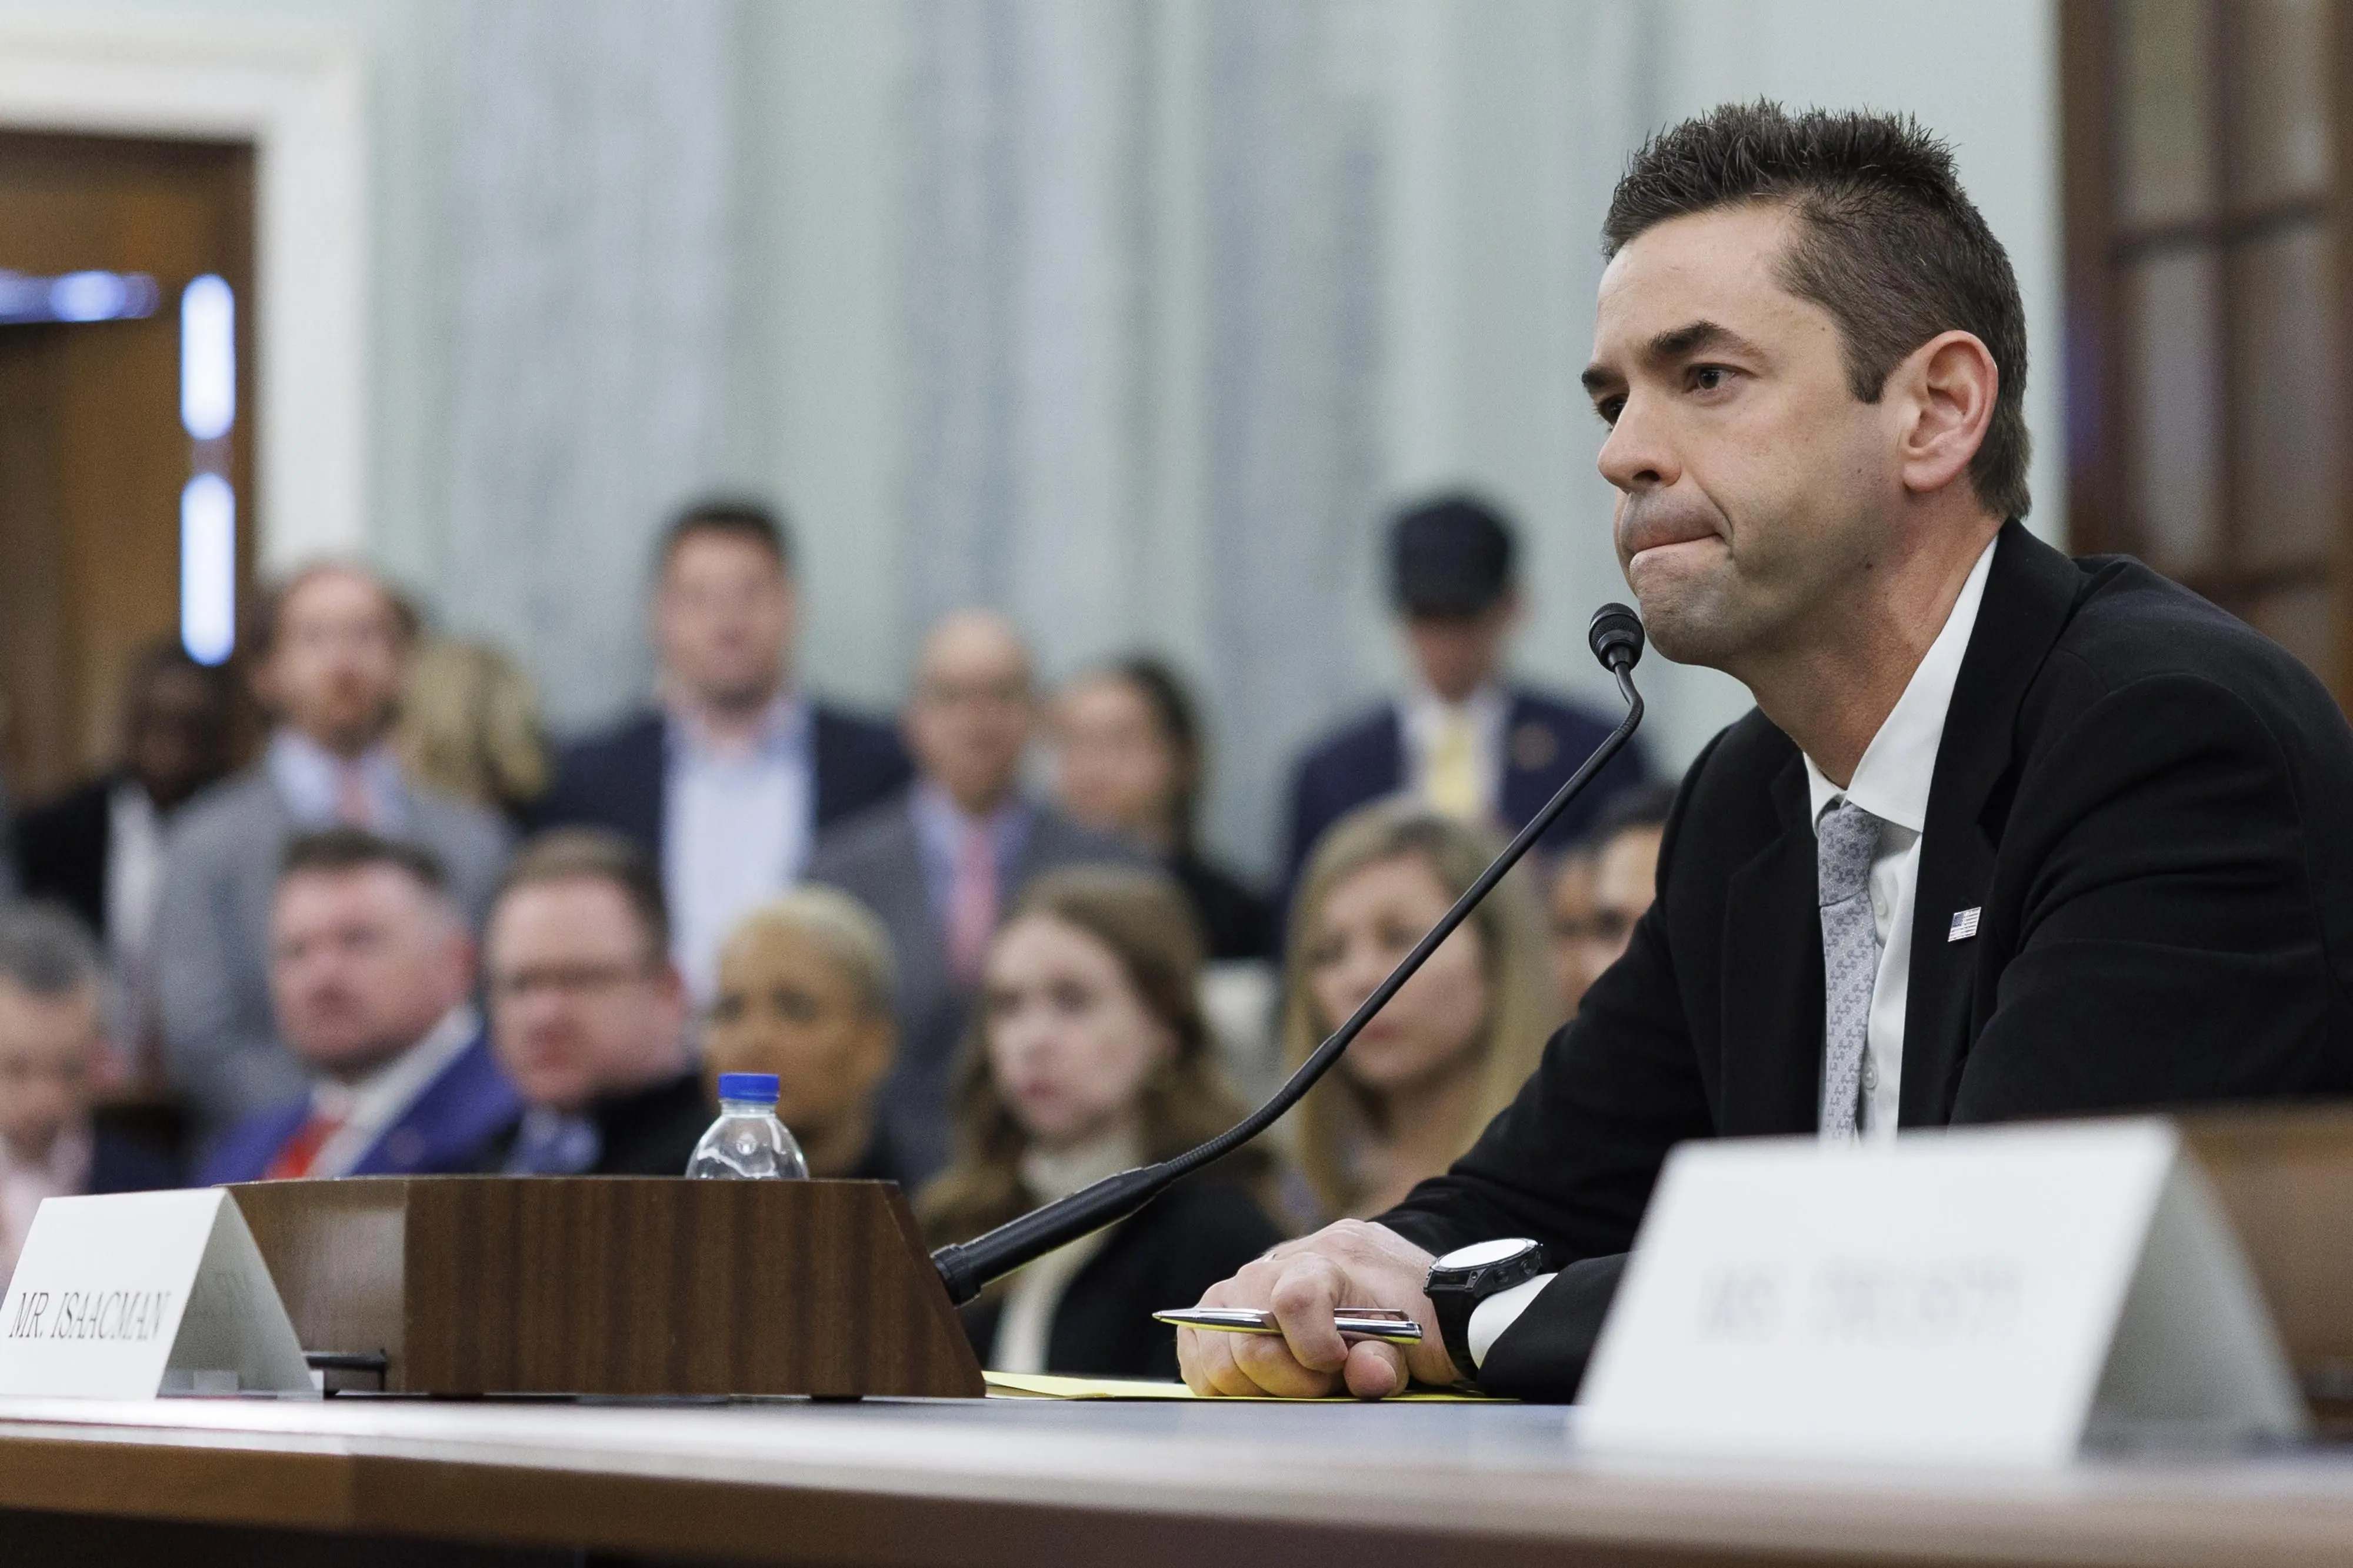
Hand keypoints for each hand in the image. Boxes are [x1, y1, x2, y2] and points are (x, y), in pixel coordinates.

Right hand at [1176, 1220, 1460, 1398]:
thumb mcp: (1419, 1341)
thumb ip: (1388, 1361)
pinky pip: (1196, 1341)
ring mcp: (1247, 1278)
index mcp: (1333, 1257)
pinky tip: (1260, 1381)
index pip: (1295, 1297)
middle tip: (1324, 1383)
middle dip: (1284, 1376)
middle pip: (1246, 1327)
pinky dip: (1218, 1372)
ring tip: (1296, 1381)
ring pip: (1212, 1335)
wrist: (1410, 1289)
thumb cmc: (1415, 1317)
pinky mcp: (1226, 1301)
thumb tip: (1366, 1377)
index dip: (1311, 1347)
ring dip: (1250, 1379)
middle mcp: (1280, 1259)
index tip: (1337, 1368)